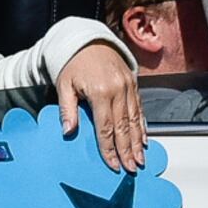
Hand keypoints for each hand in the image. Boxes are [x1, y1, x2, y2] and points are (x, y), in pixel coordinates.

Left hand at [58, 40, 147, 172]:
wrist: (87, 40)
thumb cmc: (73, 63)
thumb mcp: (64, 85)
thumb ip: (67, 109)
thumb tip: (68, 131)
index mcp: (100, 92)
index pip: (105, 128)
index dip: (109, 149)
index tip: (112, 164)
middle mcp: (118, 89)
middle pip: (123, 127)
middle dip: (127, 151)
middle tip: (131, 168)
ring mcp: (128, 86)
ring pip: (135, 120)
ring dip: (138, 142)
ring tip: (140, 159)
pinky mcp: (133, 84)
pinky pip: (140, 109)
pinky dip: (142, 126)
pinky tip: (143, 139)